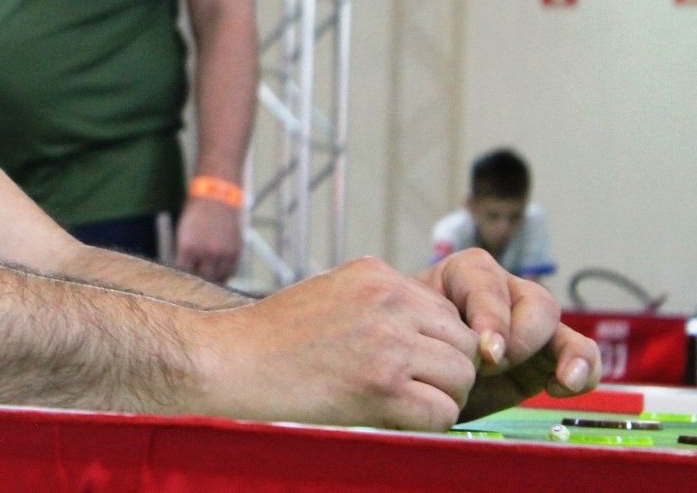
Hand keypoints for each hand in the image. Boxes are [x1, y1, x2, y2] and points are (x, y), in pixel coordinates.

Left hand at [174, 199, 242, 283]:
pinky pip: (232, 270)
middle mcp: (206, 252)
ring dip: (214, 278)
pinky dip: (226, 272)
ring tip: (210, 276)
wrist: (217, 198)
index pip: (184, 272)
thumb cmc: (197, 213)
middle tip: (198, 280)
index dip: (184, 276)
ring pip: (218, 277)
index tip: (184, 278)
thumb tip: (185, 269)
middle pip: (202, 278)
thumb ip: (184, 253)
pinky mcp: (236, 252)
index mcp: (188, 247)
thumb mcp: (183, 233)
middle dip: (199, 279)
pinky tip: (221, 270)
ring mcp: (223, 253)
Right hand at [195, 256, 481, 429]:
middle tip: (416, 388)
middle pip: (463, 341)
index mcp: (377, 274)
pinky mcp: (382, 384)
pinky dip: (428, 423)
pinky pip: (442, 412)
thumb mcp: (333, 292)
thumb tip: (424, 330)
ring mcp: (388, 342)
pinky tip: (395, 418)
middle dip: (447, 369)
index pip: (445, 309)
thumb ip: (380, 302)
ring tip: (405, 403)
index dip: (435, 342)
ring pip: (462, 375)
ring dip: (442, 396)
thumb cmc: (273, 335)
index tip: (412, 362)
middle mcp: (389, 300)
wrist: (232, 358)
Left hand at [419, 248, 599, 420]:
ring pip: (558, 322)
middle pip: (532, 298)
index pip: (484, 280)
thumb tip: (444, 345)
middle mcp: (500, 293)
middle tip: (497, 365)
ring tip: (561, 380)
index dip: (490, 314)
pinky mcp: (547, 356)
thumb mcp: (406, 331)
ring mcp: (526, 323)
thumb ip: (421, 332)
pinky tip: (559, 389)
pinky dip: (583, 370)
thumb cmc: (404, 348)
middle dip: (520, 335)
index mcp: (461, 275)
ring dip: (566, 351)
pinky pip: (581, 354)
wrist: (413, 379)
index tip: (485, 351)